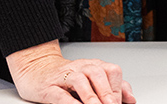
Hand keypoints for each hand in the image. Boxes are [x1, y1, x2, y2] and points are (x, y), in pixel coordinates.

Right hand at [7, 41, 135, 103]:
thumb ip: (113, 87)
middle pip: (98, 72)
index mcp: (92, 65)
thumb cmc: (65, 78)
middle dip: (108, 92)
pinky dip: (70, 103)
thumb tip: (131, 99)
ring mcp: (63, 76)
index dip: (118, 88)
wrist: (35, 71)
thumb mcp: (91, 80)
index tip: (121, 103)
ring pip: (80, 80)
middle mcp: (79, 68)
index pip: (111, 70)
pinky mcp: (48, 88)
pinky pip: (60, 94)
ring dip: (92, 97)